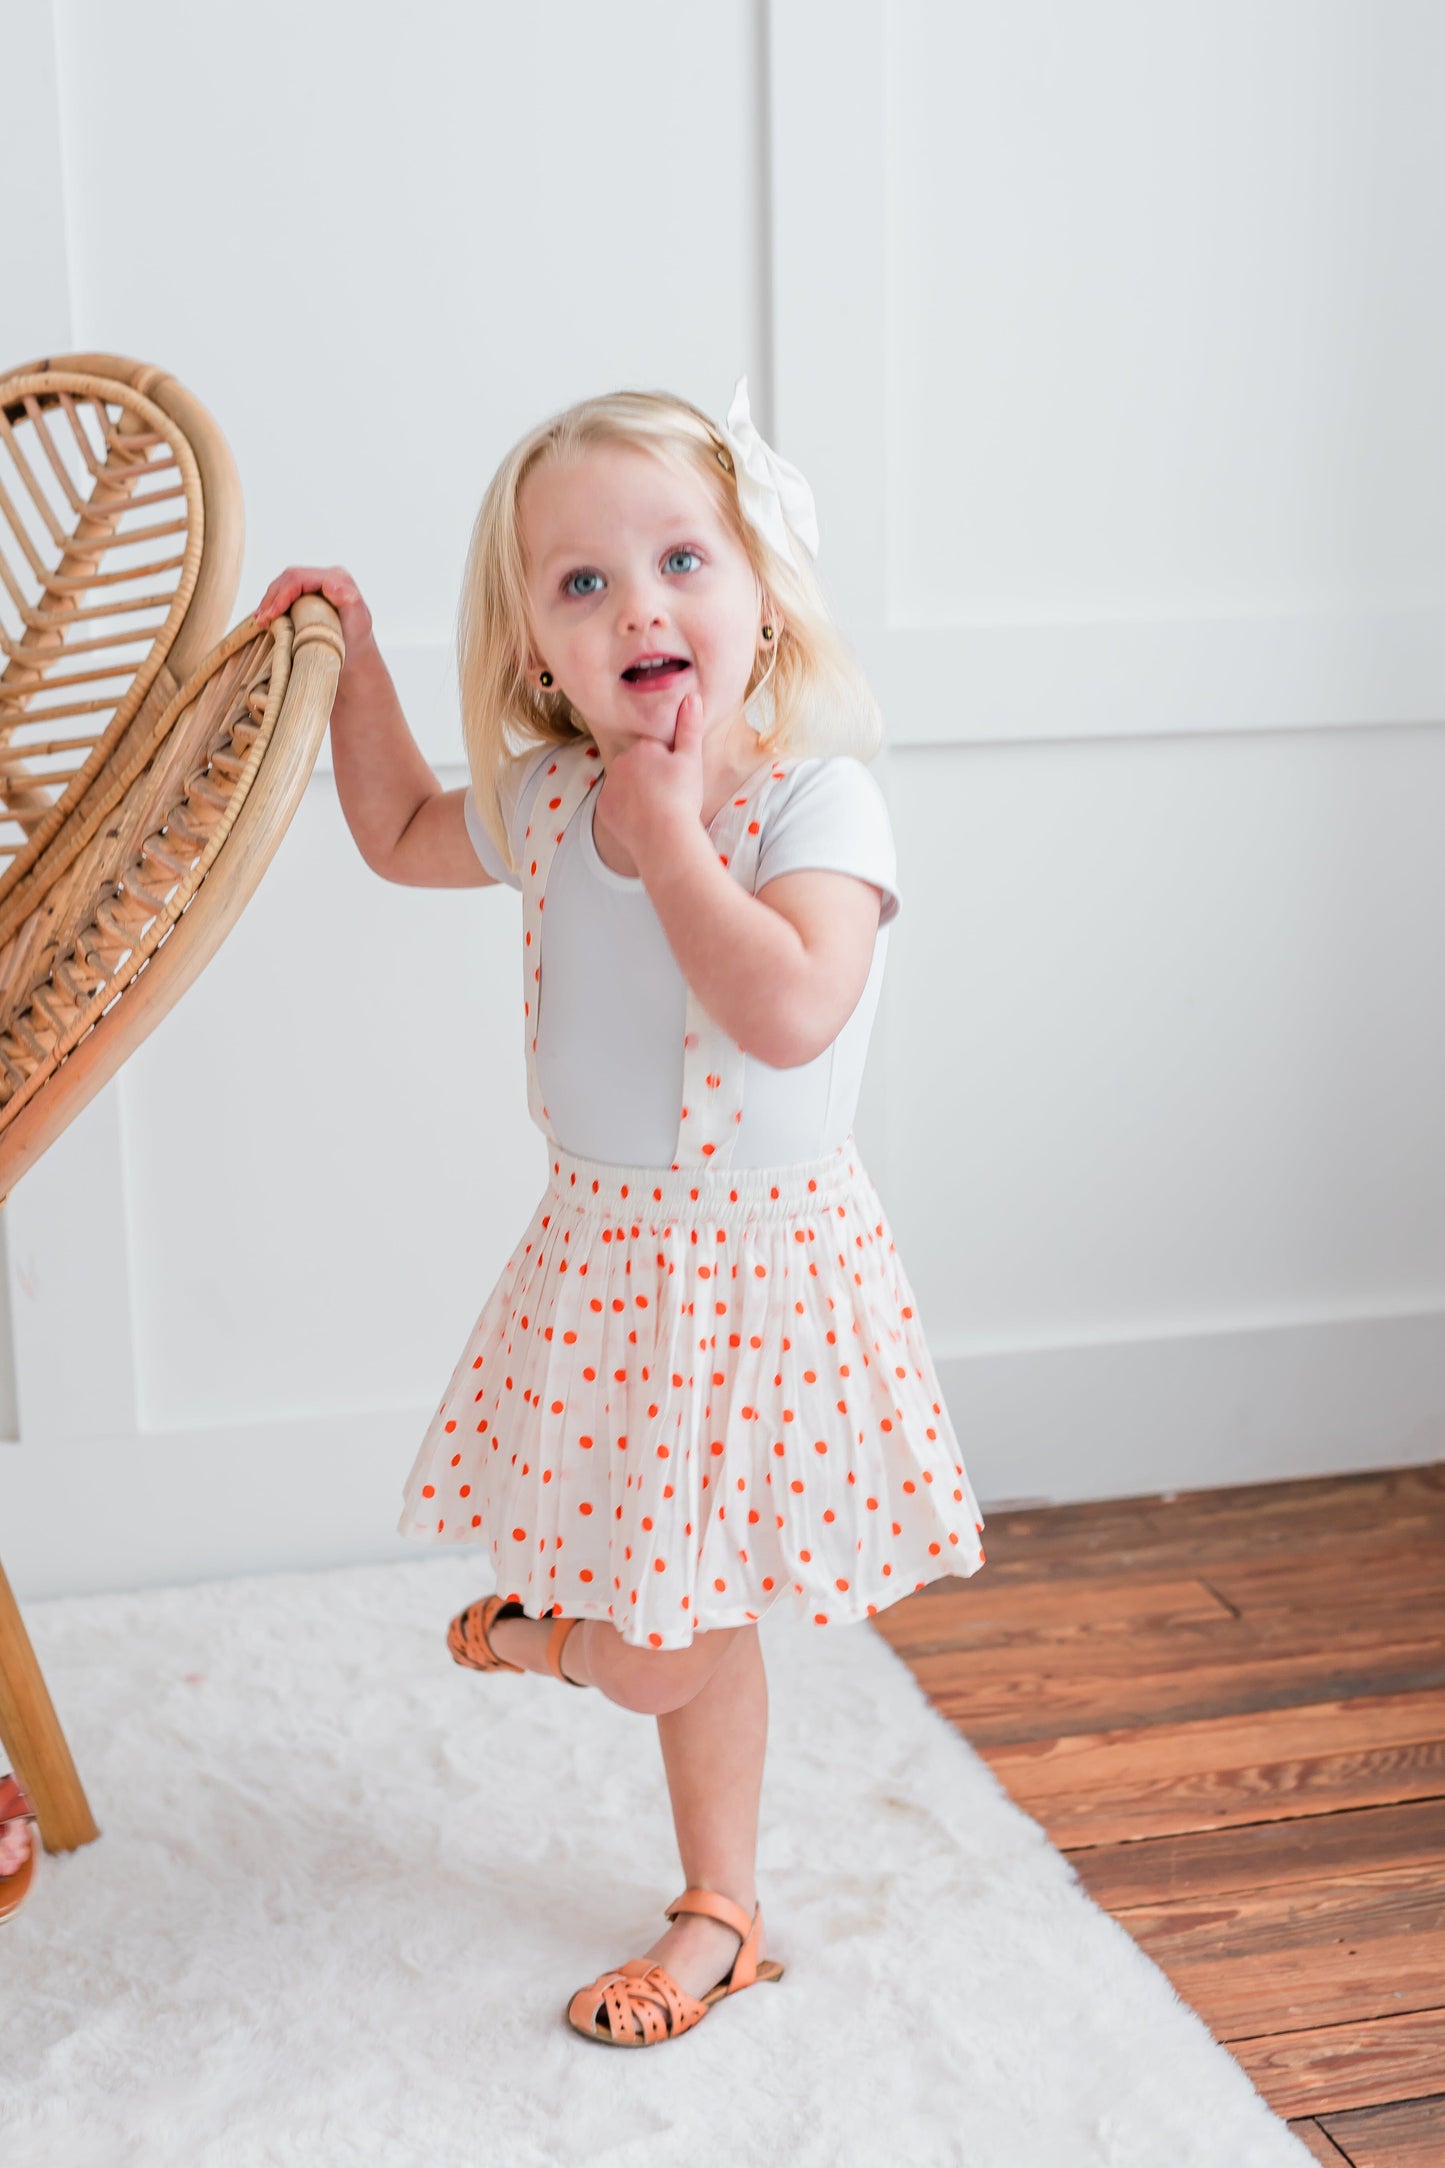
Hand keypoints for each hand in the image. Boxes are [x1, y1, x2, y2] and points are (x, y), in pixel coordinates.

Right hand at [252, 564, 372, 650]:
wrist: (355, 656)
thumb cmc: (357, 642)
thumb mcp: (359, 622)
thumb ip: (349, 601)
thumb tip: (330, 584)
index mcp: (336, 578)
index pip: (300, 578)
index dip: (281, 594)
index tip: (270, 615)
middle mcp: (325, 576)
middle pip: (288, 578)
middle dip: (271, 598)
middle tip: (260, 620)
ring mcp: (314, 585)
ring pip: (283, 585)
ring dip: (268, 602)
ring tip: (260, 621)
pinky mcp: (306, 595)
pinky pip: (284, 594)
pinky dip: (272, 606)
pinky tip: (265, 619)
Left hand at [595, 693, 707, 868]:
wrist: (664, 836)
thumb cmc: (682, 796)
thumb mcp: (691, 759)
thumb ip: (689, 727)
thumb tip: (691, 697)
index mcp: (642, 746)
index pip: (654, 750)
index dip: (668, 765)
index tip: (676, 779)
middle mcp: (620, 761)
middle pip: (637, 766)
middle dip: (649, 776)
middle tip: (668, 795)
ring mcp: (609, 785)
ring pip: (625, 784)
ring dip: (636, 792)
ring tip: (656, 808)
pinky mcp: (604, 807)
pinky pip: (615, 804)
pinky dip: (625, 811)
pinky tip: (641, 820)